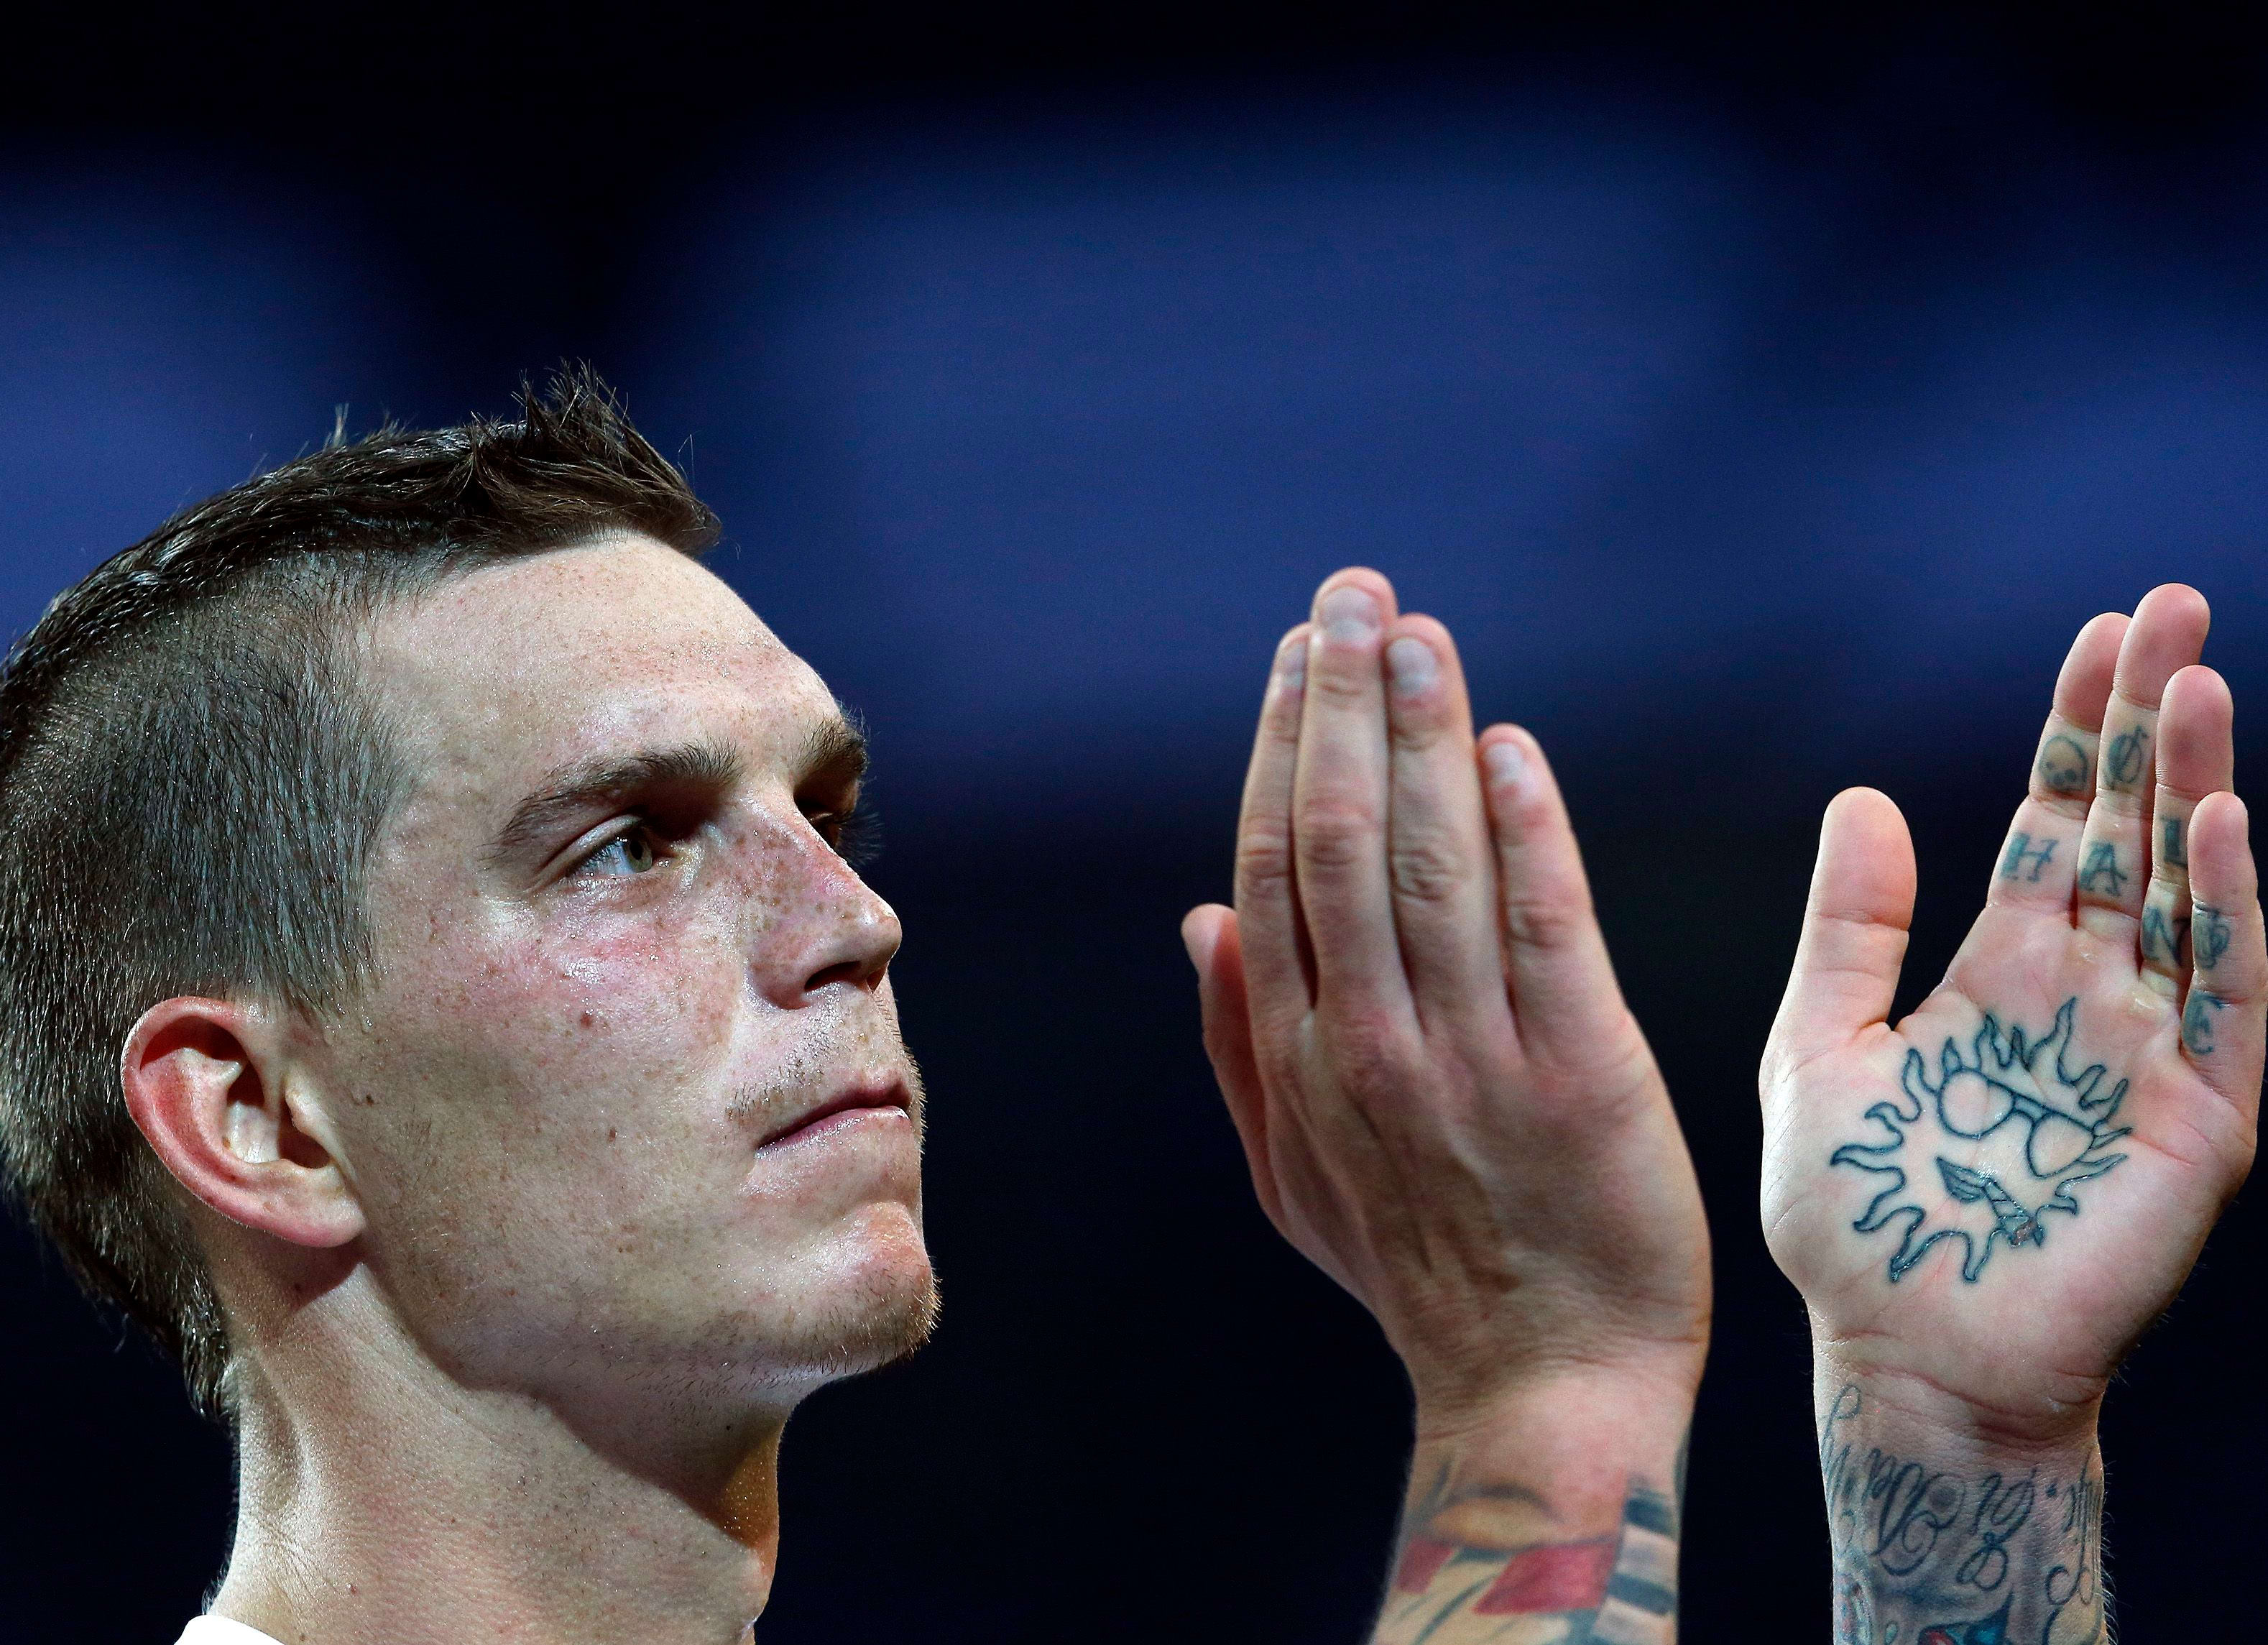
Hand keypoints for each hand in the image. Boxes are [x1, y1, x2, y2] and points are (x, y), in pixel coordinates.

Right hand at [1183, 569, 1710, 1434]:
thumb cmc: (1421, 1276)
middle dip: (1343, 702)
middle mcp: (1371, 1046)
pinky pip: (1544, 932)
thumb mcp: (1290, 1178)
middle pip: (1342, 840)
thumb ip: (1237, 1045)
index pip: (1275, 866)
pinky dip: (1524, 833)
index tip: (1299, 653)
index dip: (1284, 747)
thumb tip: (1195, 918)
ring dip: (1421, 734)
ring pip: (1430, 864)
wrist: (1544, 1391)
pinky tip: (1508, 747)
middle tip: (1355, 593)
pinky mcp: (1581, 1076)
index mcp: (1301, 1059)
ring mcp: (1473, 1060)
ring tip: (1420, 633)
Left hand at [1761, 584, 2262, 1447]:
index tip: (2099, 633)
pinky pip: (2224, 1002)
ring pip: (2186, 895)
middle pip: (2131, 835)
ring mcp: (2150, 1055)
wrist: (1900, 1356)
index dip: (2077, 732)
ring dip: (2196, 791)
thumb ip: (1849, 928)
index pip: (2053, 825)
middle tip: (2170, 608)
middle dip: (2149, 725)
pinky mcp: (2196, 1123)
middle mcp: (2088, 999)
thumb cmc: (1854, 1218)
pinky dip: (2228, 915)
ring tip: (2193, 685)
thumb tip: (1863, 796)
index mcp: (2002, 975)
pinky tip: (2221, 827)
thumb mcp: (1818, 1044)